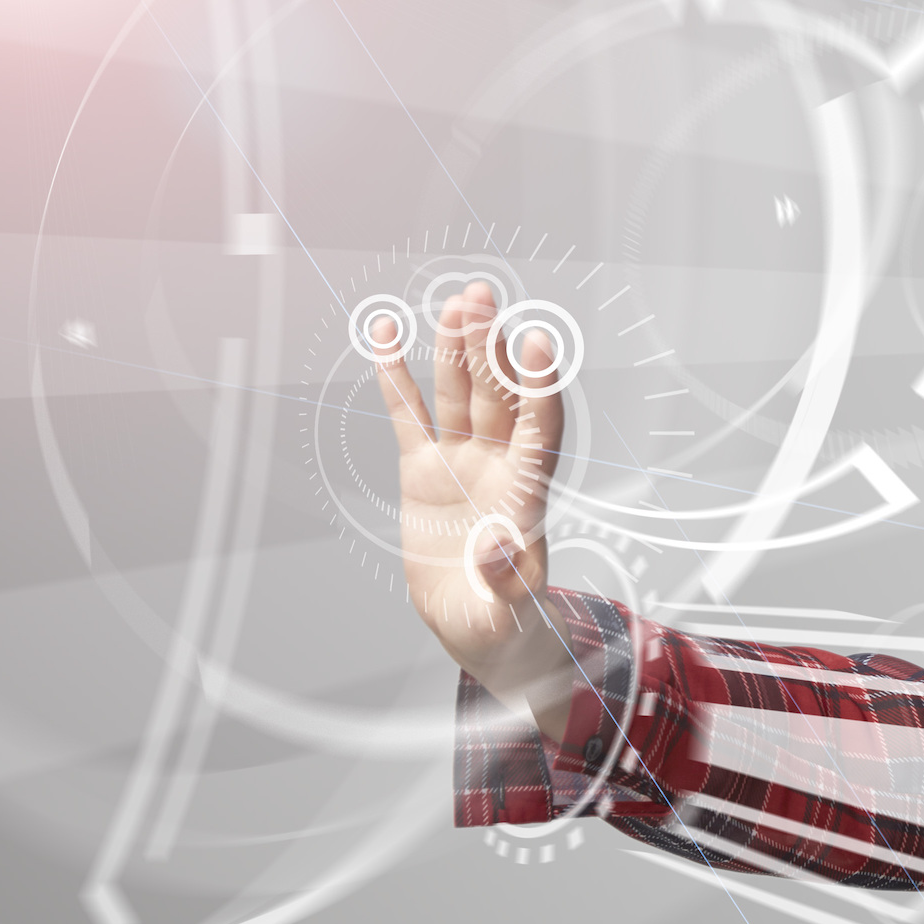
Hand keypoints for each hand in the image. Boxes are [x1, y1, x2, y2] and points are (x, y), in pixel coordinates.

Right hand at [376, 281, 573, 735]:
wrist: (477, 626)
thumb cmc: (503, 620)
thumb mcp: (505, 612)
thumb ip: (505, 581)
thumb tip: (499, 547)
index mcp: (526, 495)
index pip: (538, 429)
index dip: (538, 387)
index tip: (536, 342)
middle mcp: (498, 467)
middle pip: (497, 396)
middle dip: (491, 348)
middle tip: (482, 297)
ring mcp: (461, 463)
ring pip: (460, 395)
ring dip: (457, 349)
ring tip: (458, 302)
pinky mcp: (424, 469)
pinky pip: (409, 414)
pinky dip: (396, 376)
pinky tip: (385, 333)